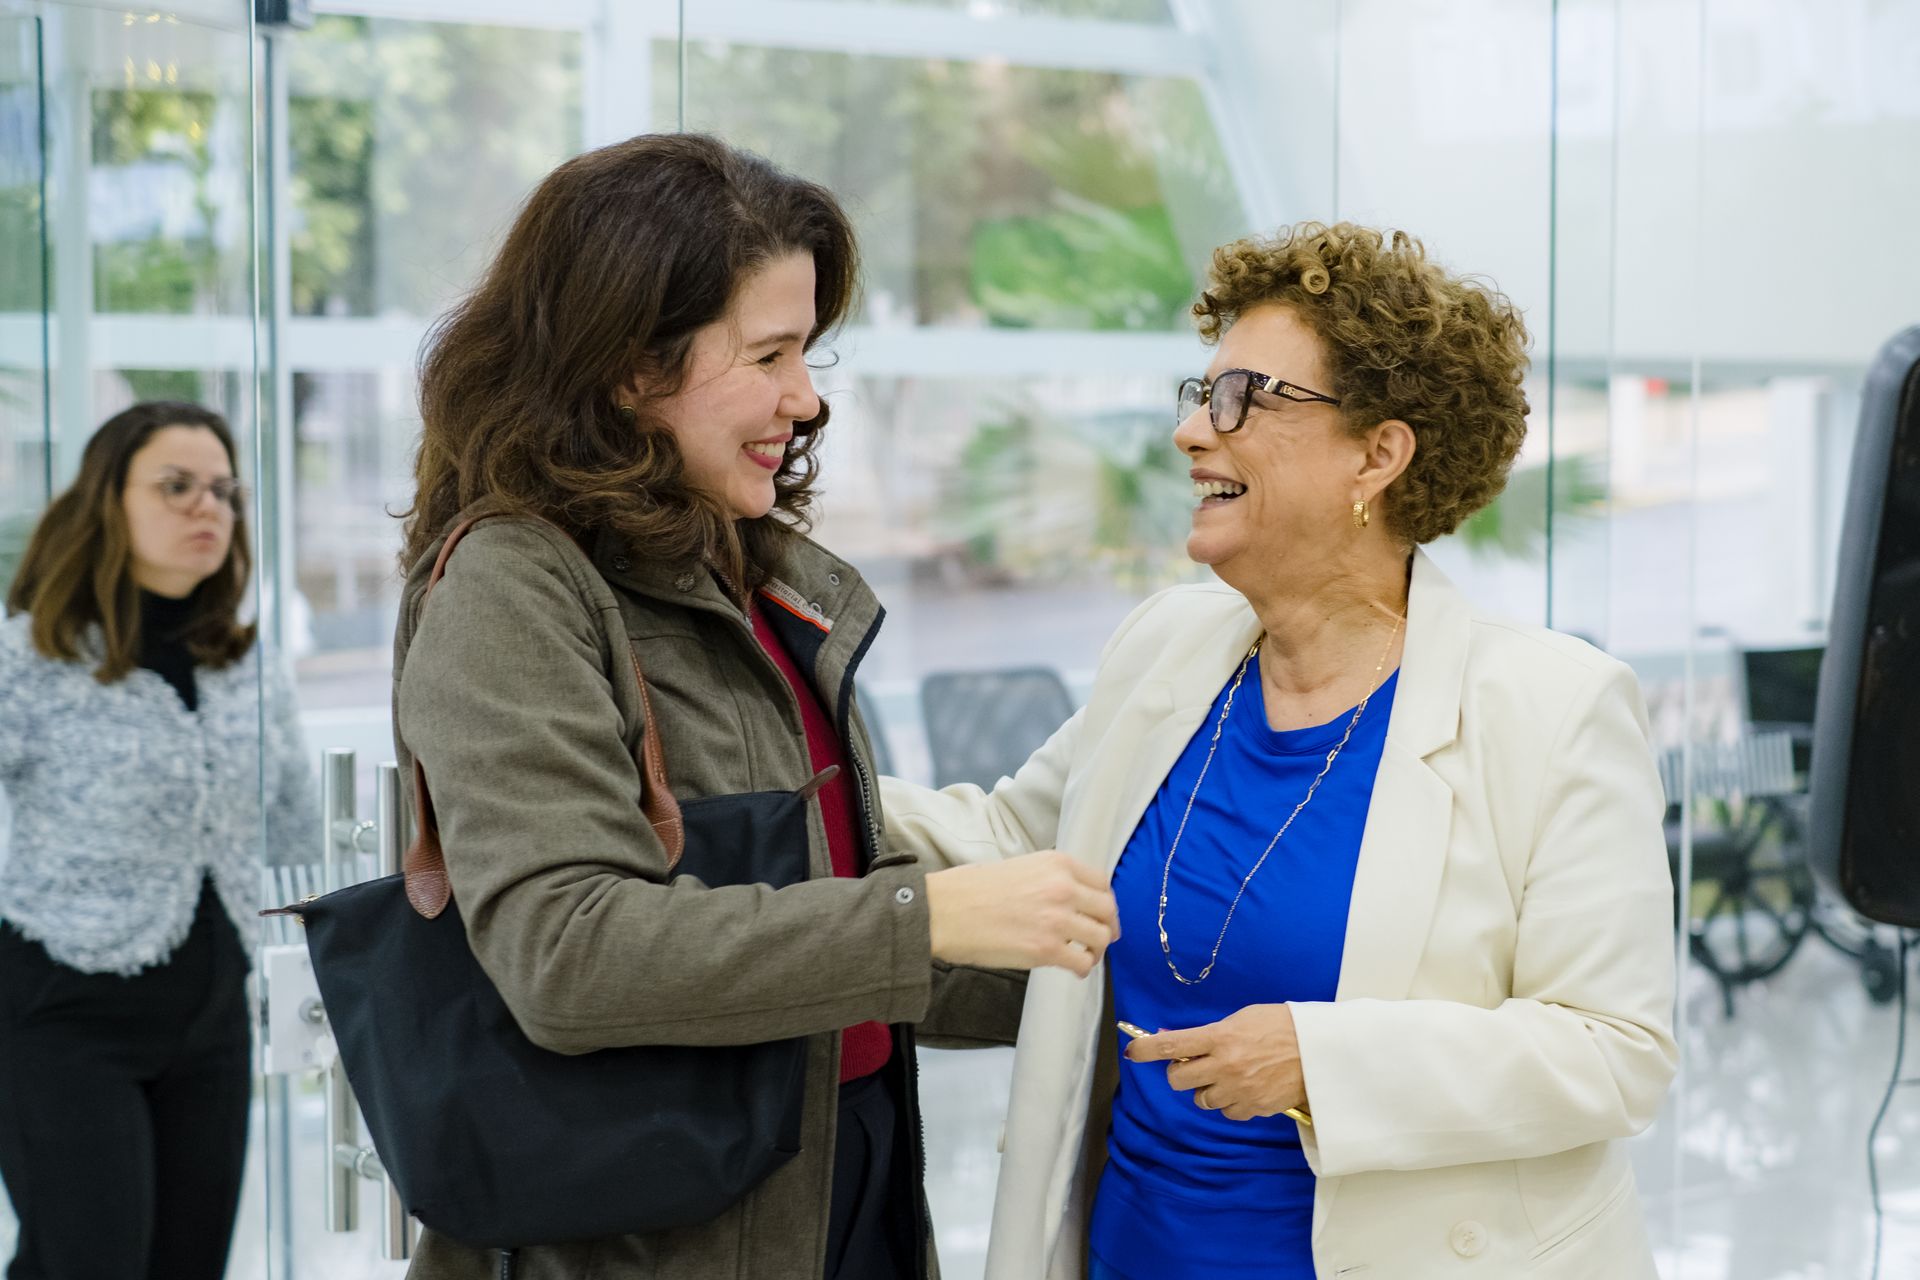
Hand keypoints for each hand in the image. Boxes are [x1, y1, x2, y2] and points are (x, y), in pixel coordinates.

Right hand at [924, 851, 1118, 977]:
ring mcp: (1058, 919)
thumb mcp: (1020, 867)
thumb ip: (1050, 879)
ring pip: (1100, 938)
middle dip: (1107, 926)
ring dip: (1096, 950)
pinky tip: (1073, 969)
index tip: (1101, 913)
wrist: (944, 912)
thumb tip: (1069, 901)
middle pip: (1107, 910)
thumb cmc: (970, 890)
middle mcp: (1063, 888)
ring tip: (1083, 956)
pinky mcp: (1047, 949)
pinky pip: (1082, 962)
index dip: (1104, 902)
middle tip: (1100, 939)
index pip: (1101, 882)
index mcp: (1057, 864)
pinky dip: (1083, 968)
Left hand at [1124, 1003, 1304, 1122]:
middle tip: (1194, 1065)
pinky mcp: (1253, 1107)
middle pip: (1178, 1080)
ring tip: (1227, 1075)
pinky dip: (1230, 1103)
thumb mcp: (1243, 1018)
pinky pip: (1227, 1112)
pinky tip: (1244, 1088)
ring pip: (1201, 1099)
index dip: (1146, 1049)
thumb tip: (1182, 1042)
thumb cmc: (1283, 1026)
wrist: (1321, 1050)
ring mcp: (1239, 1089)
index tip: (1133, 1052)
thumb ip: (1212, 1032)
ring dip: (1206, 1089)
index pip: (1172, 1045)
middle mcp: (1225, 1065)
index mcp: (1220, 1037)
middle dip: (1181, 1073)